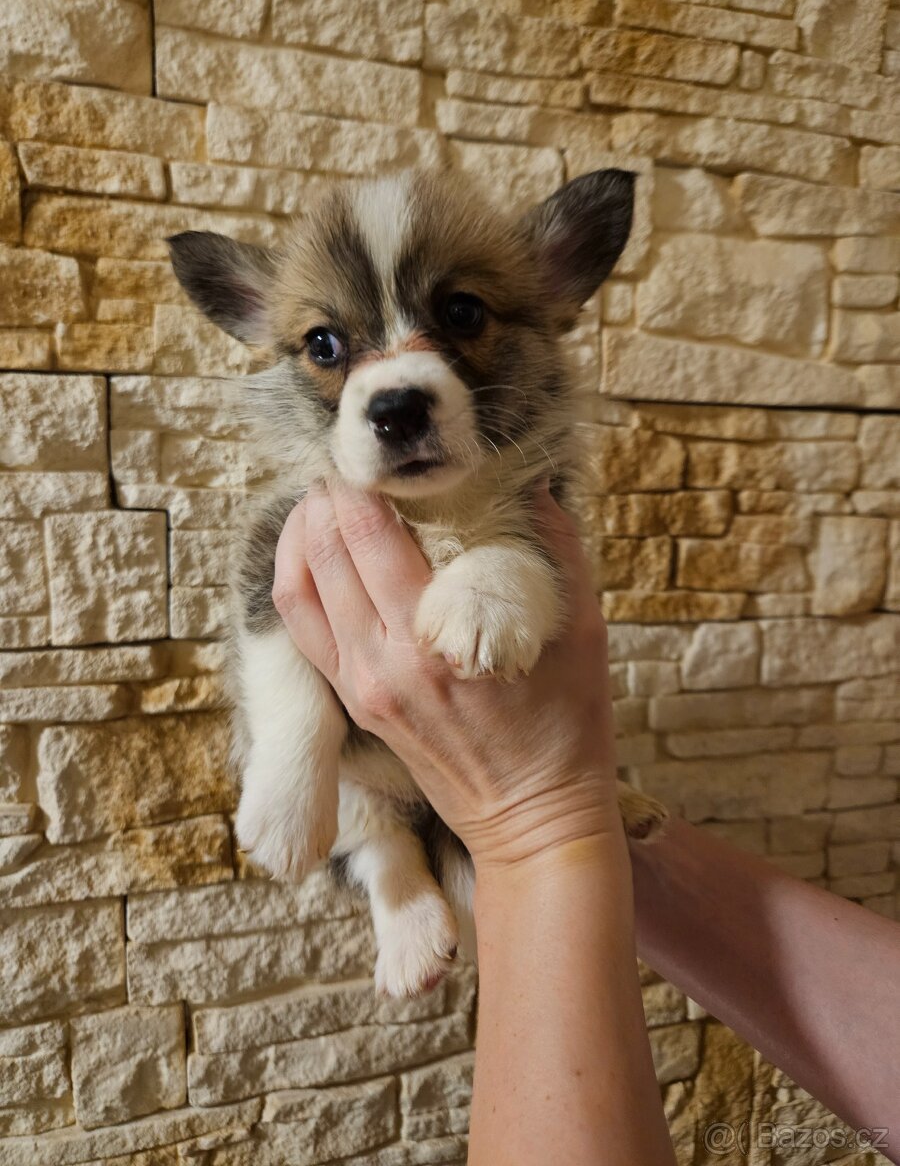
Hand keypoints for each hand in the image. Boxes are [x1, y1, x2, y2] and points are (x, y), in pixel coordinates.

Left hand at [272, 479, 621, 870]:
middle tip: (348, 459)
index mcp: (436, 638)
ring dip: (303, 533)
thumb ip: (556, 546)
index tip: (373, 450)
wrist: (534, 820)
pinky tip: (315, 553)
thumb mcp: (582, 630)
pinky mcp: (354, 704)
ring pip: (297, 590)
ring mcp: (361, 686)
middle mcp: (383, 661)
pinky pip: (303, 631)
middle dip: (327, 494)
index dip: (359, 480)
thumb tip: (533, 481)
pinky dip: (298, 581)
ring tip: (325, 497)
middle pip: (324, 552)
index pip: (369, 534)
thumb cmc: (566, 727)